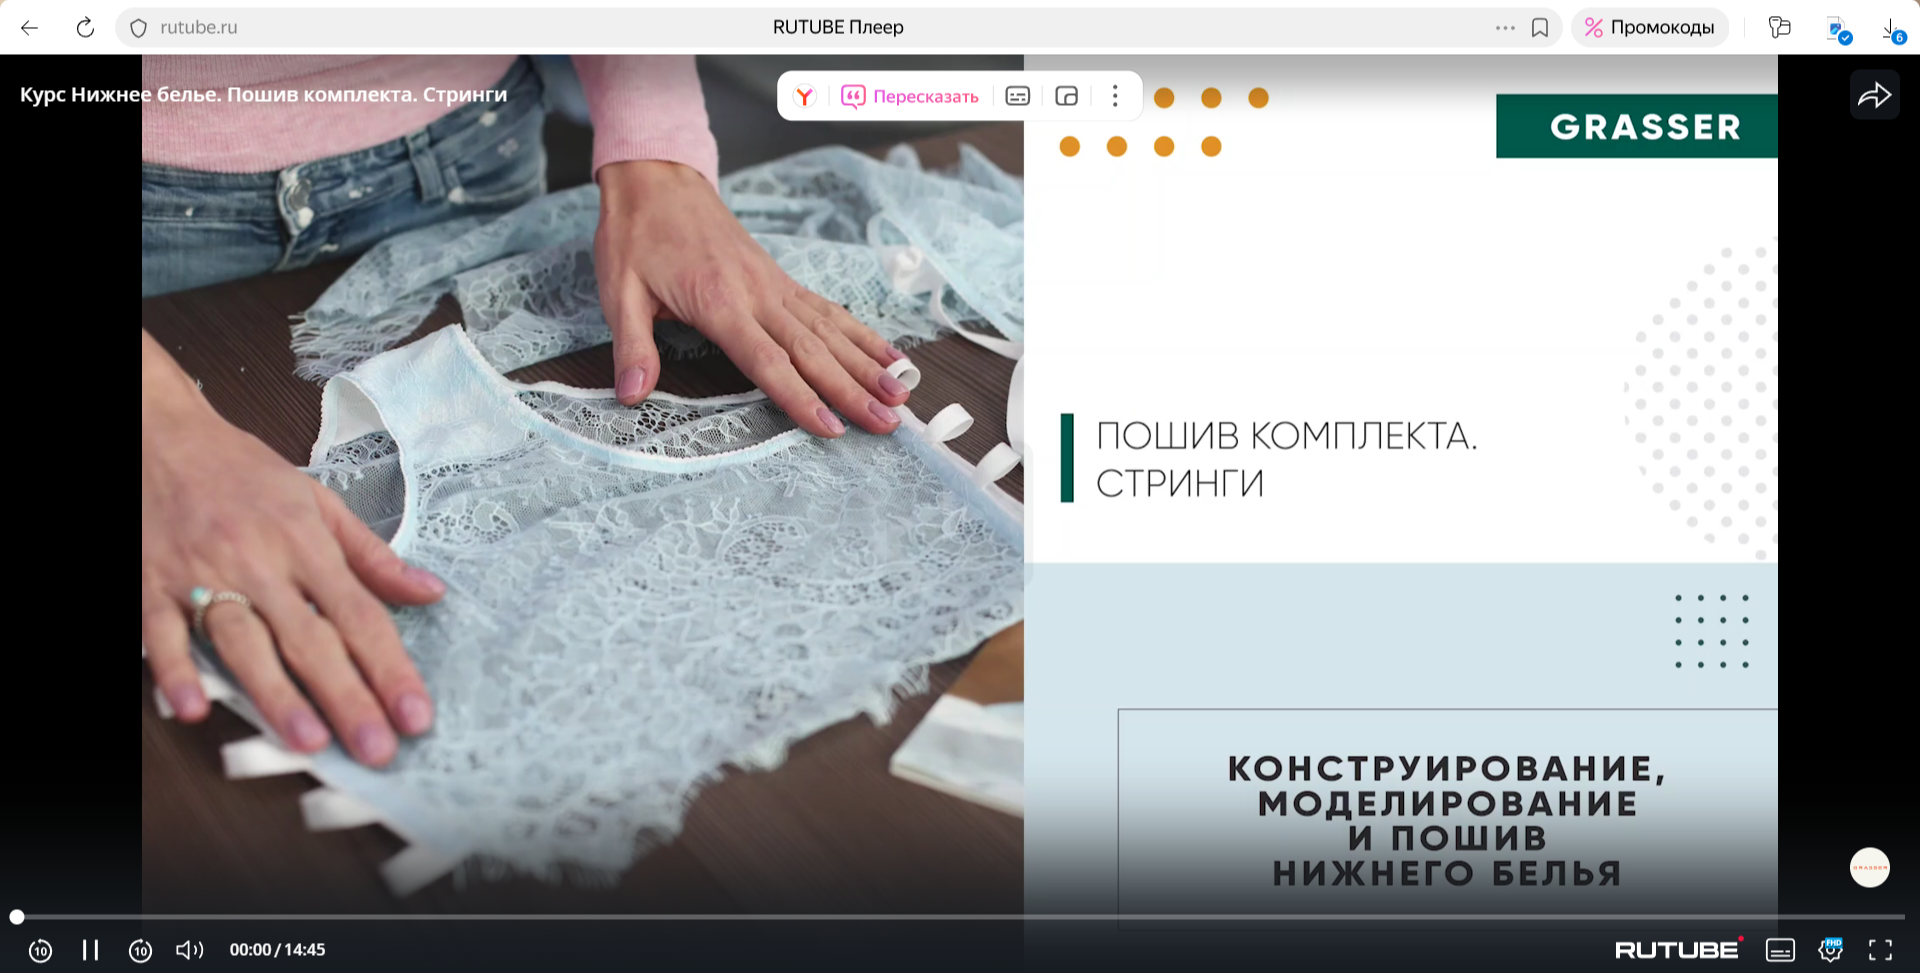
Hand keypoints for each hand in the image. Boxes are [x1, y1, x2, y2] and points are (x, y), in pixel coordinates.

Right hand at [141, 331, 444, 766]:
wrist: (161, 434)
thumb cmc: (242, 471)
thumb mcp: (317, 499)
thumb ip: (372, 554)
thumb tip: (430, 591)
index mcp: (305, 542)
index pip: (360, 615)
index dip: (390, 667)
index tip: (415, 714)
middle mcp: (259, 561)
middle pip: (311, 639)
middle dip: (347, 697)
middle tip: (377, 748)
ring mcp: (203, 572)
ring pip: (244, 642)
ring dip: (276, 694)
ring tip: (309, 741)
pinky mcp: (151, 582)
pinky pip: (163, 631)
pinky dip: (176, 669)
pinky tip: (196, 707)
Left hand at [593, 160, 910, 436]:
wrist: (657, 180)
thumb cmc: (638, 235)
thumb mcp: (619, 291)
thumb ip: (633, 345)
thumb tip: (632, 393)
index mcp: (720, 303)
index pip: (767, 361)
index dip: (801, 397)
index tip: (832, 427)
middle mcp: (758, 294)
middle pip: (814, 351)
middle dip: (853, 390)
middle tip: (888, 422)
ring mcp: (775, 286)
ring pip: (831, 331)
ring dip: (868, 365)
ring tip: (901, 394)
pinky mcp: (781, 280)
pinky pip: (828, 310)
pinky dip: (860, 334)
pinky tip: (886, 354)